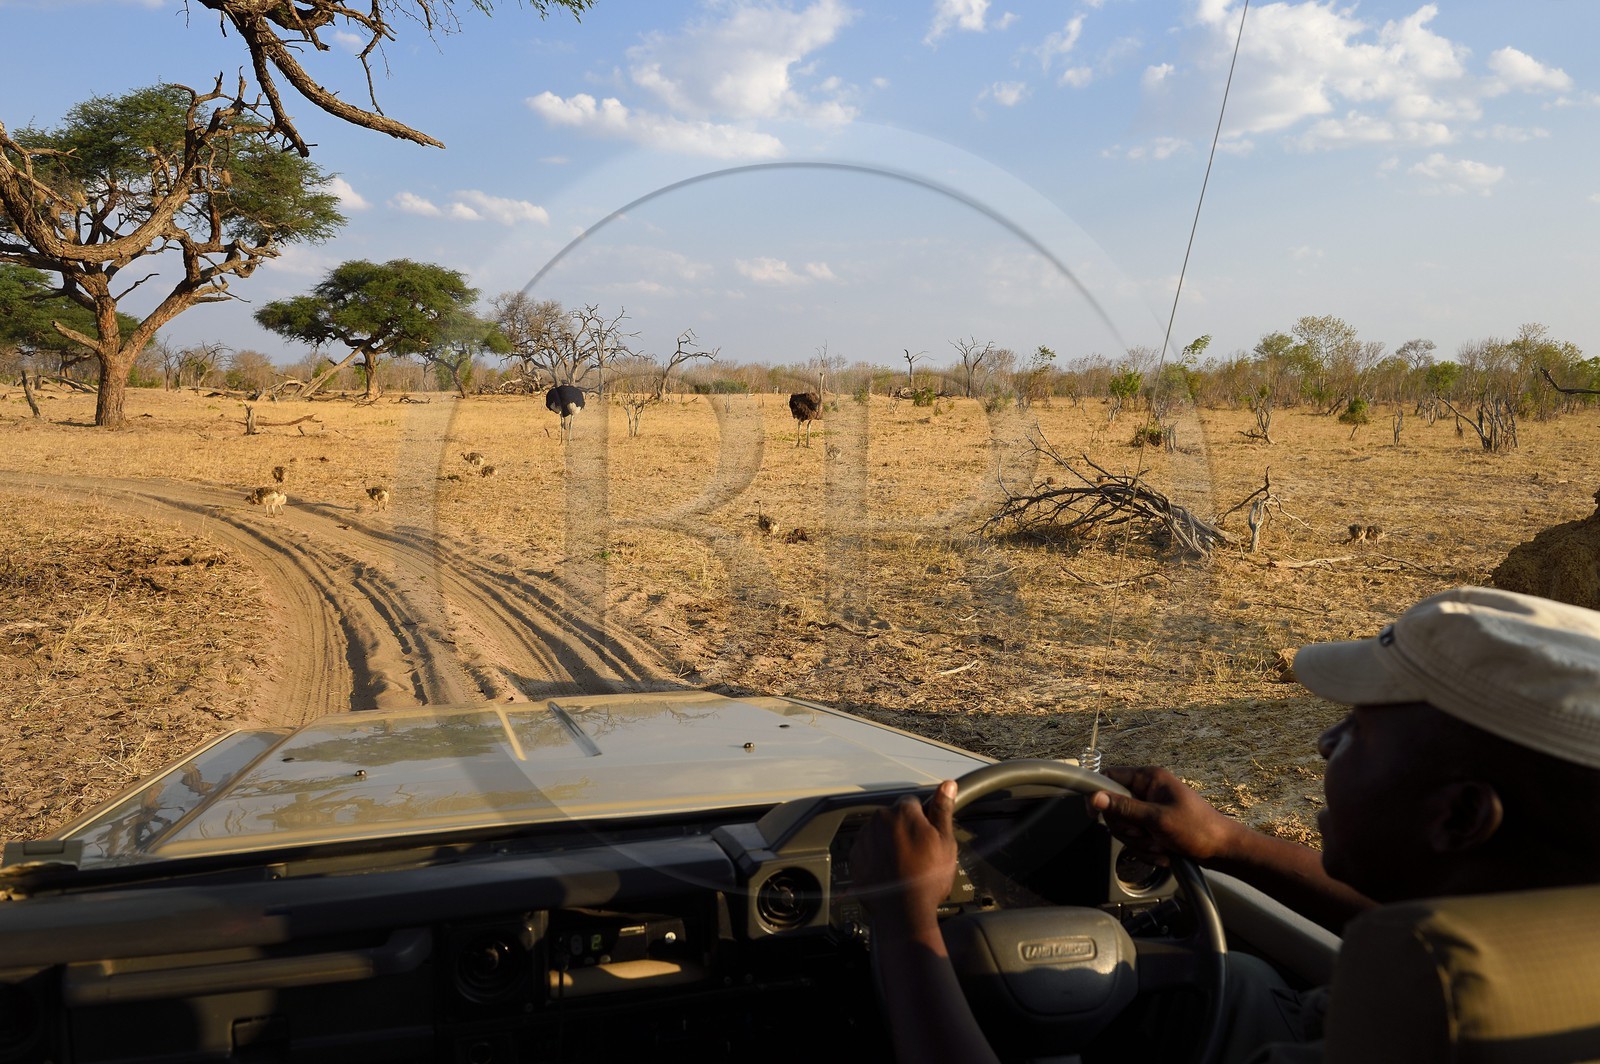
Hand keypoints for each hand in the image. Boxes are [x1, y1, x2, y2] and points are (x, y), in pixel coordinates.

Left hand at [850, 780, 958, 936]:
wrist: (903, 913)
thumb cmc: (927, 879)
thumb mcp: (945, 842)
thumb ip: (943, 809)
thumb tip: (948, 785)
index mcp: (902, 812)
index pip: (912, 803)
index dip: (922, 819)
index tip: (927, 836)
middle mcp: (879, 820)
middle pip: (894, 817)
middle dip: (904, 830)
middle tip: (918, 854)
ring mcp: (864, 839)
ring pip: (880, 833)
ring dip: (889, 843)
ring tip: (904, 866)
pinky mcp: (855, 857)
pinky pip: (868, 850)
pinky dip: (877, 857)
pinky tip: (890, 872)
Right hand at [1089, 766, 1243, 866]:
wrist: (1222, 850)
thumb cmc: (1197, 829)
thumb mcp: (1157, 819)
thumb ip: (1125, 808)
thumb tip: (1095, 798)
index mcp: (1149, 778)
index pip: (1110, 777)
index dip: (1098, 794)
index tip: (1095, 815)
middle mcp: (1147, 790)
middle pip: (1114, 807)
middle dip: (1127, 828)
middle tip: (1145, 834)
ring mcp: (1150, 808)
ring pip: (1124, 826)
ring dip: (1139, 842)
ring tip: (1160, 846)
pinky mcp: (1153, 825)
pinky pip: (1136, 838)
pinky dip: (1146, 849)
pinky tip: (1163, 853)